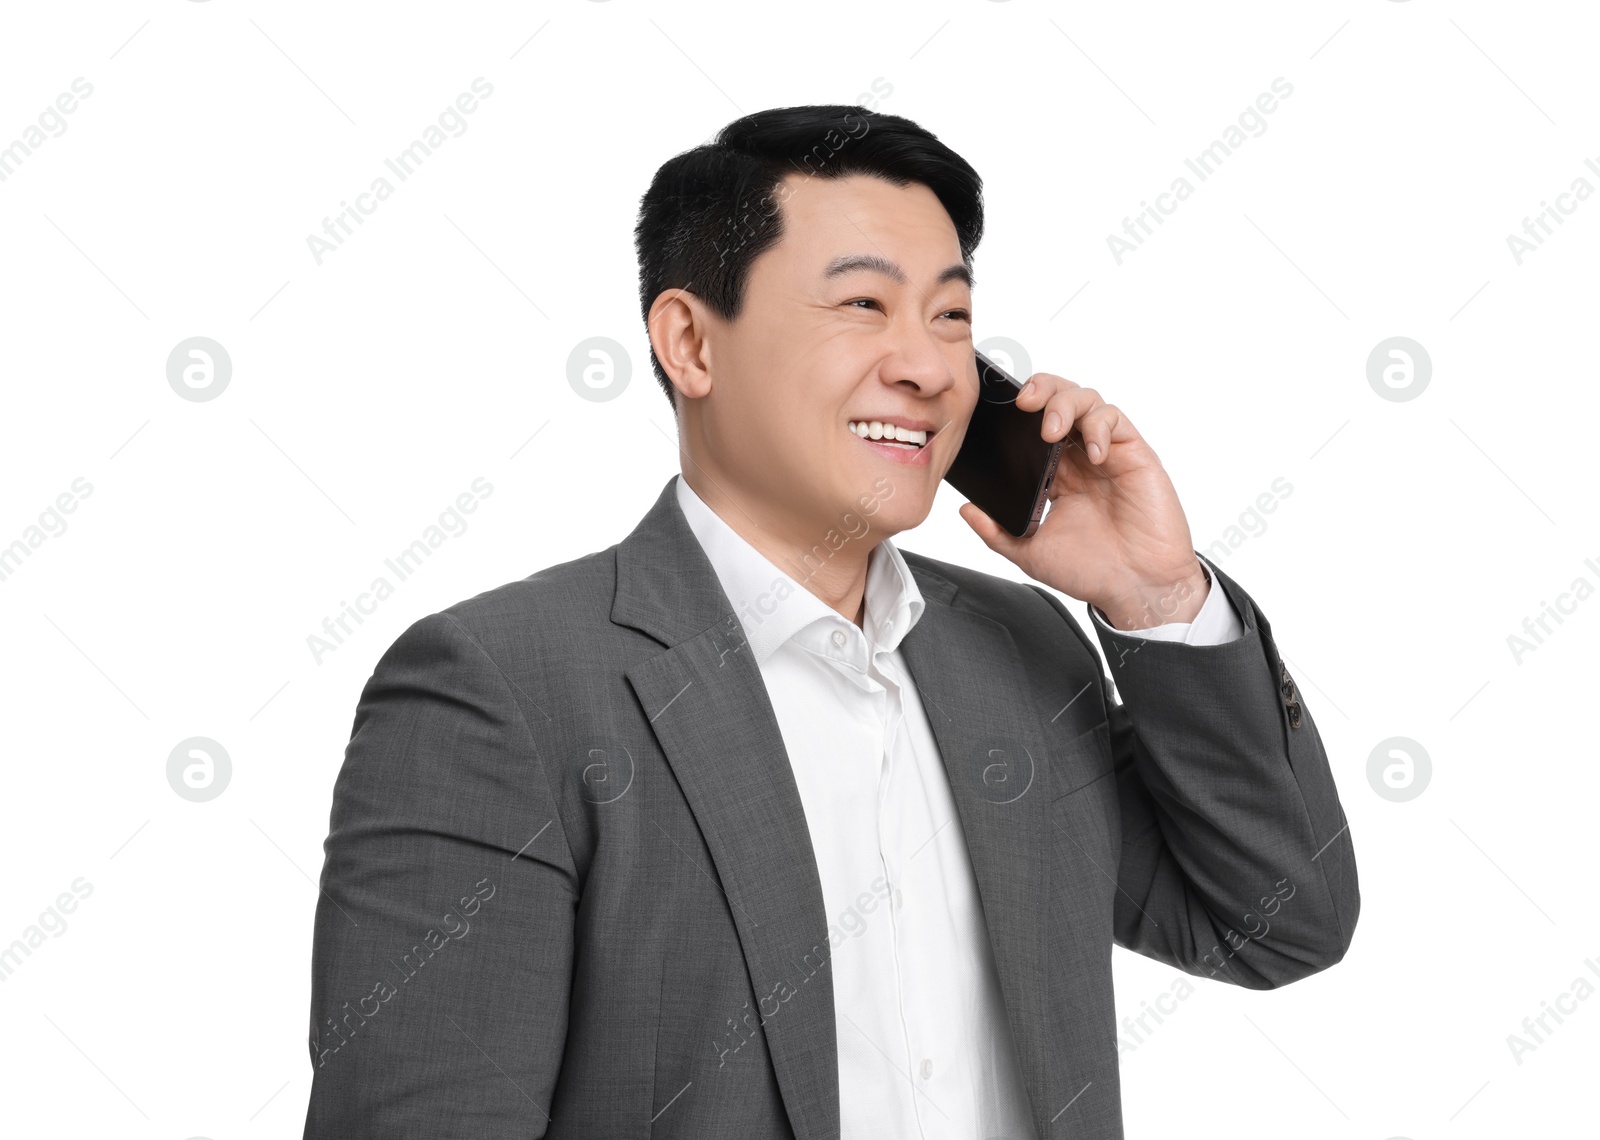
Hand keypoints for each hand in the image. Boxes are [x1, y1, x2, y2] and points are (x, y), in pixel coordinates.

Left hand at [956, 372, 1208, 629]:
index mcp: (1055, 474)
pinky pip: (1115, 421)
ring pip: (1087, 400)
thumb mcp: (1031, 552)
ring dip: (1065, 404)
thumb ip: (997, 532)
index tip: (997, 412)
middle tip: (1023, 403)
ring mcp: (1108, 454)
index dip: (1017, 412)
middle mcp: (1080, 458)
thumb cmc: (1093, 571)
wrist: (1138, 588)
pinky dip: (1099, 426)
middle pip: (1060, 399)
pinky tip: (1093, 453)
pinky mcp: (1135, 455)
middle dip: (1041, 389)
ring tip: (1051, 431)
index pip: (1033, 425)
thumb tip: (965, 509)